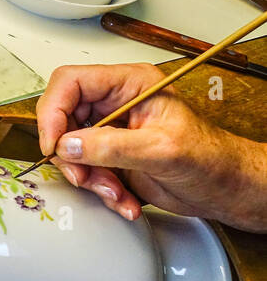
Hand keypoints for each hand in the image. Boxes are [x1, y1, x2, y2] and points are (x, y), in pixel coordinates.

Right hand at [35, 63, 266, 229]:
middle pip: (63, 118)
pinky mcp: (110, 155)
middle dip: (72, 154)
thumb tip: (69, 145)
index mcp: (130, 84)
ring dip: (88, 177)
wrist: (226, 189)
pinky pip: (85, 170)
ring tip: (115, 191)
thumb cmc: (211, 160)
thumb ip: (112, 146)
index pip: (71, 83)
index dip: (53, 111)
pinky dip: (99, 190)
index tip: (55, 144)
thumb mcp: (162, 150)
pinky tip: (123, 198)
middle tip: (85, 176)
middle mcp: (116, 103)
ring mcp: (112, 130)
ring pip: (71, 149)